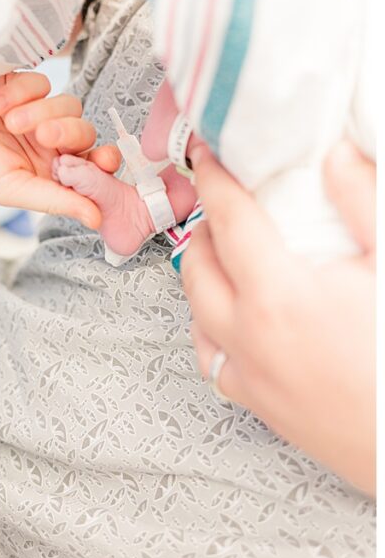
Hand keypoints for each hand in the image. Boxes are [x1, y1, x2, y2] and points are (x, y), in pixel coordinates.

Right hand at [0, 73, 119, 227]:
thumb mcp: (11, 189)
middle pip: (83, 129)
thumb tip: (97, 217)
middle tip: (42, 137)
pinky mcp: (18, 84)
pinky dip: (19, 92)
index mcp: (46, 170)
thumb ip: (56, 200)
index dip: (104, 160)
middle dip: (66, 132)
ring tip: (6, 121)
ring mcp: (33, 111)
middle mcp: (44, 141)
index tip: (105, 158)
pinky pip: (40, 81)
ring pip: (66, 103)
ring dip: (38, 111)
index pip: (91, 164)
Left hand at [180, 141, 374, 494]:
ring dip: (201, 271)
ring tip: (225, 248)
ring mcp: (247, 373)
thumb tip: (333, 154)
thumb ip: (363, 204)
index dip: (215, 178)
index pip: (229, 218)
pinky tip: (229, 313)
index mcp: (280, 293)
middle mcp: (247, 333)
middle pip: (197, 261)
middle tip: (224, 200)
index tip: (206, 153)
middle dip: (204, 223)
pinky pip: (208, 354)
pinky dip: (208, 322)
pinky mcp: (256, 404)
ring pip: (195, 308)